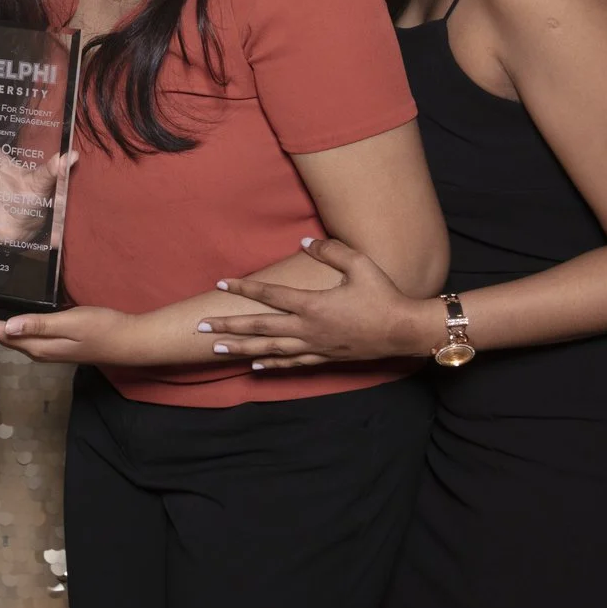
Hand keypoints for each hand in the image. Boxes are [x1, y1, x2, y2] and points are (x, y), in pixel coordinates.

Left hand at [0, 304, 144, 364]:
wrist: (128, 342)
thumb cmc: (102, 328)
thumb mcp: (70, 323)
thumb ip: (39, 325)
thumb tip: (5, 327)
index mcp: (37, 346)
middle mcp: (36, 350)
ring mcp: (46, 349)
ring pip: (10, 337)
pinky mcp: (54, 344)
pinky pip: (23, 334)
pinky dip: (8, 325)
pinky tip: (7, 316)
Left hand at [194, 238, 441, 369]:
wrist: (404, 331)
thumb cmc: (384, 294)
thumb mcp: (360, 264)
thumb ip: (330, 250)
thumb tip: (304, 240)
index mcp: (312, 304)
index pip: (269, 295)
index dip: (243, 288)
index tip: (220, 284)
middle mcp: (308, 329)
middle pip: (260, 328)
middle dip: (229, 326)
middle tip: (201, 327)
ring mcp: (315, 346)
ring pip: (271, 350)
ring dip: (242, 349)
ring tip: (217, 349)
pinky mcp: (325, 357)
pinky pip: (292, 363)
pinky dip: (272, 365)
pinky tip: (255, 367)